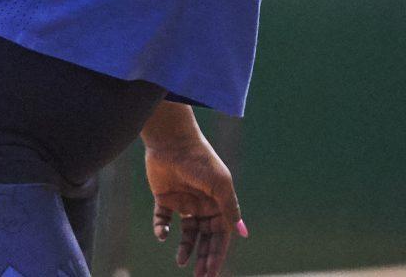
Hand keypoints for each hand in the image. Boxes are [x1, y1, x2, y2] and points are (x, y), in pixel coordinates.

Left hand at [146, 137, 243, 276]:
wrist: (172, 142)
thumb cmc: (200, 161)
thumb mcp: (220, 185)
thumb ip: (230, 209)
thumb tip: (243, 233)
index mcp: (219, 203)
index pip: (221, 235)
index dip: (217, 254)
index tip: (212, 273)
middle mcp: (203, 204)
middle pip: (205, 237)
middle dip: (203, 257)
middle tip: (199, 276)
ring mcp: (184, 202)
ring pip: (186, 233)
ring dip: (185, 248)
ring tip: (180, 262)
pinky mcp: (164, 198)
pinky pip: (163, 220)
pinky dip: (162, 229)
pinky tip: (163, 234)